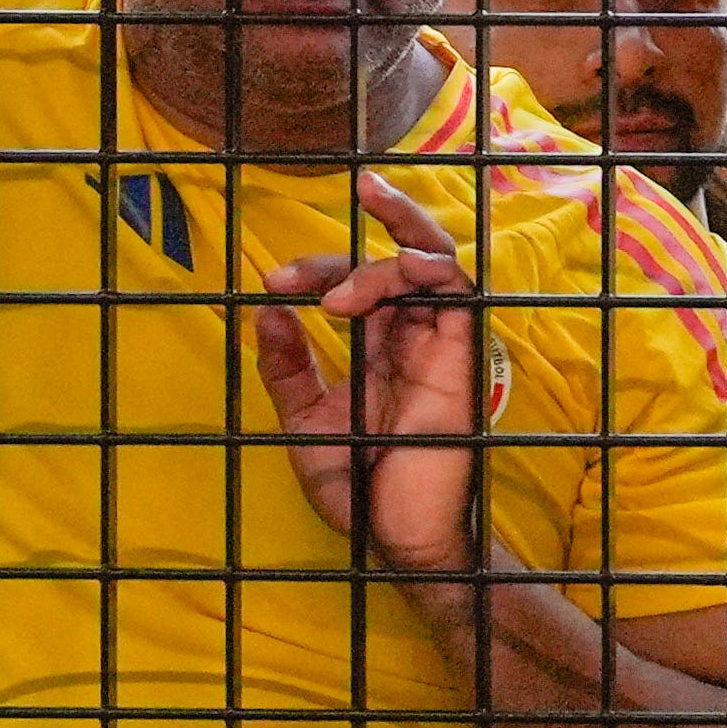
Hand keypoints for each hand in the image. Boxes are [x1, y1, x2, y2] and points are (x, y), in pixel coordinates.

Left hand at [249, 174, 487, 573]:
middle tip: (356, 189)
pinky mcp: (462, 358)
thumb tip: (264, 312)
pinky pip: (461, 295)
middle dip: (385, 212)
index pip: (356, 281)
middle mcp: (412, 335)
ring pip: (437, 261)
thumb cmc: (357, 489)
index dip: (317, 268)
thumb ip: (287, 369)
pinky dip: (432, 269)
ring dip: (396, 243)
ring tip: (339, 290)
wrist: (395, 538)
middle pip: (404, 254)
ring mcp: (439, 344)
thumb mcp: (304, 420)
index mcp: (378, 345)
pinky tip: (394, 274)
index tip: (274, 283)